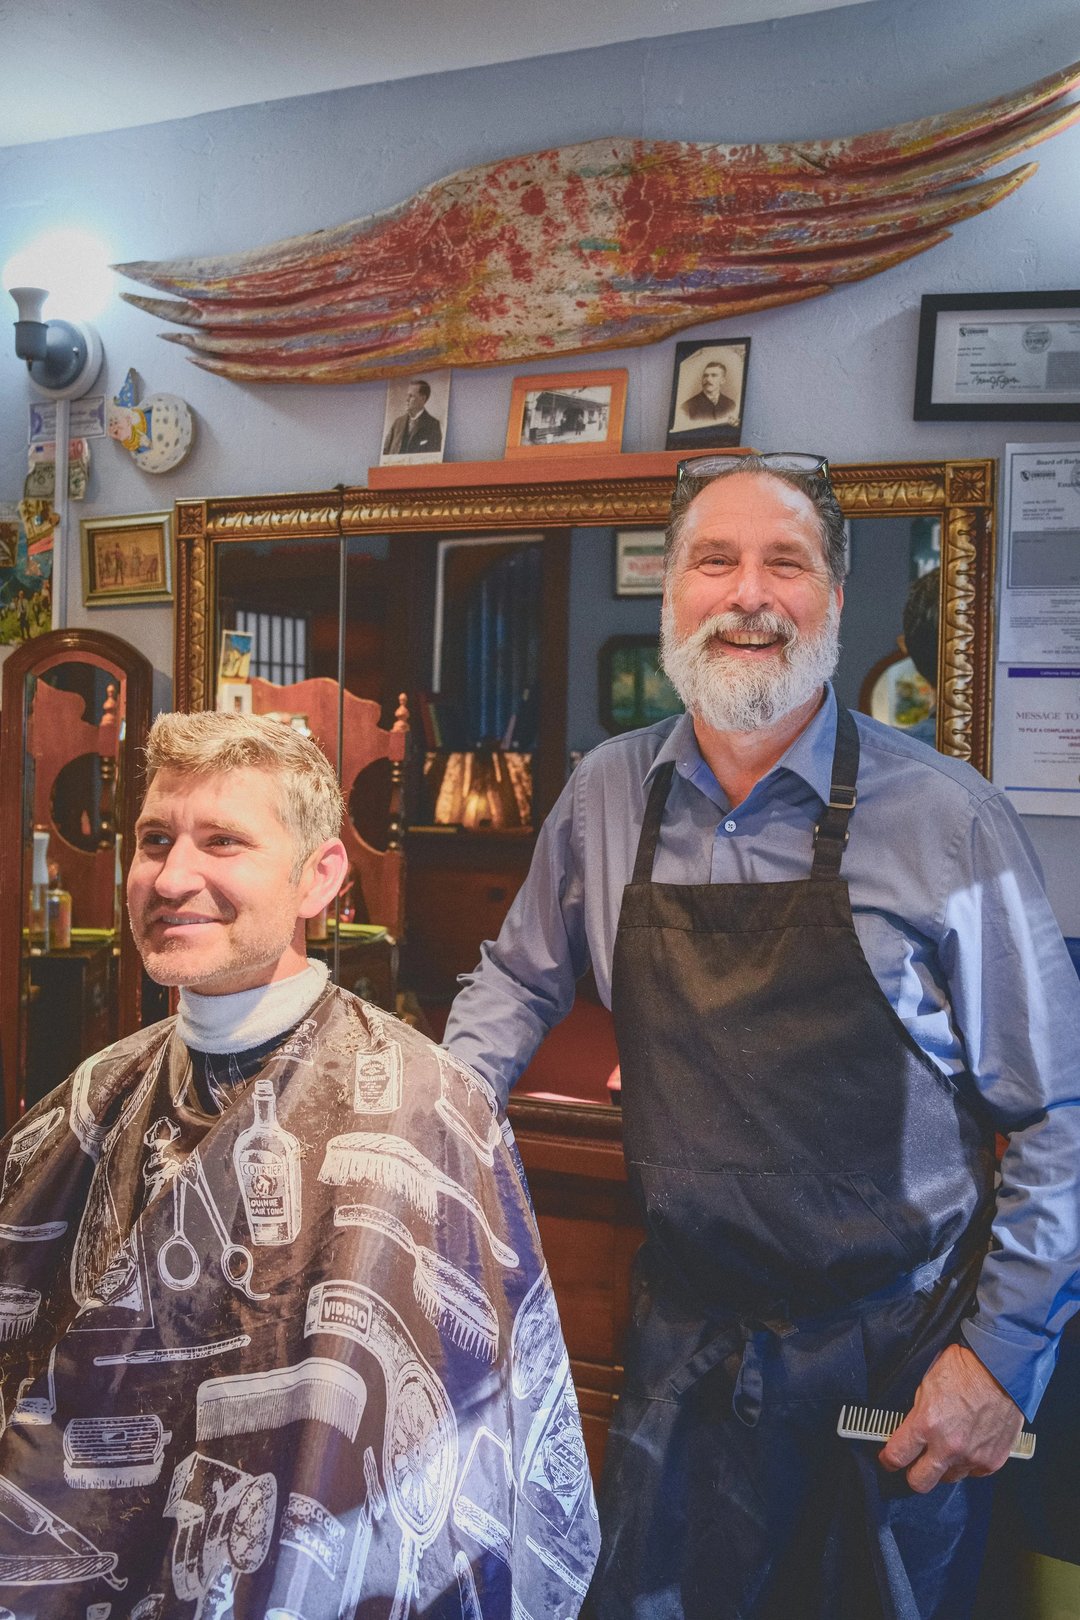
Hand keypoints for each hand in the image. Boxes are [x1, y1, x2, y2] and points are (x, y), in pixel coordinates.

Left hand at [878, 1343, 1023, 1493]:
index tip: (889, 1459)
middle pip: (919, 1482)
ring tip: (946, 1448)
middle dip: (913, 1473)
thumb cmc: (965, 1367)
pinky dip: (967, 1463)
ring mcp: (972, 1456)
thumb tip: (908, 1429)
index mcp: (927, 1423)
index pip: (896, 1457)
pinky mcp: (993, 1461)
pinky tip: (967, 1446)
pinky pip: (973, 1473)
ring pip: (948, 1478)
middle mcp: (949, 1446)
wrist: (1002, 1368)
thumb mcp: (927, 1382)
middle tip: (914, 1462)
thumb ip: (916, 1412)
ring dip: (943, 1467)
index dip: (888, 1459)